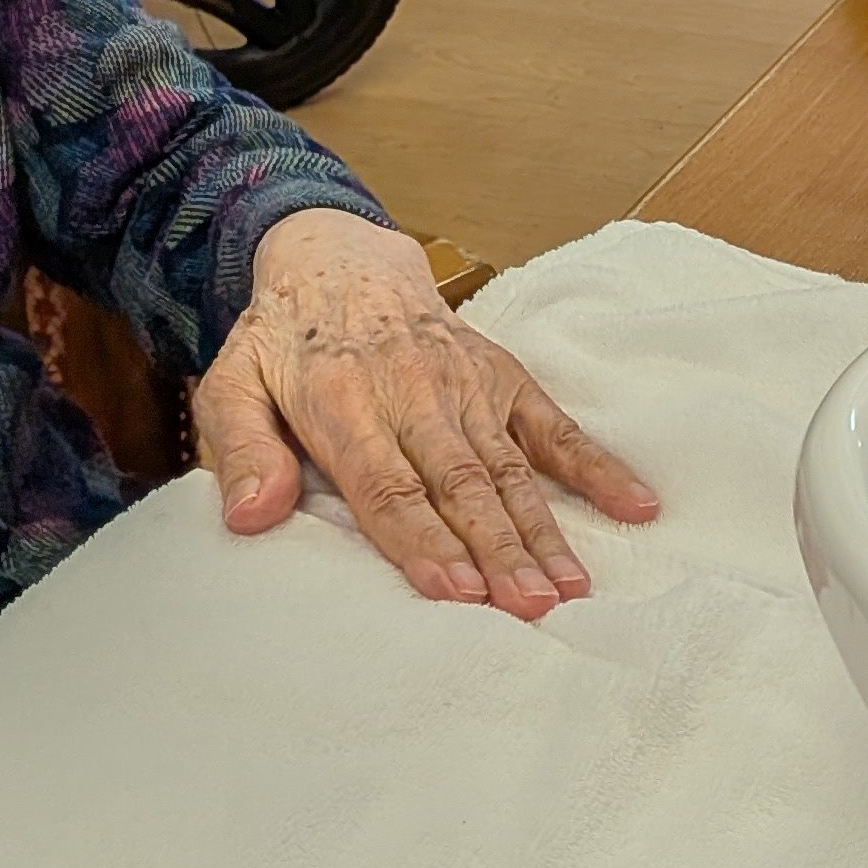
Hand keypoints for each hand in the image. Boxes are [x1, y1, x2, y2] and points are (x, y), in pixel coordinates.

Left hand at [197, 207, 659, 617]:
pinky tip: (636, 504)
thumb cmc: (282, 342)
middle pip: (461, 483)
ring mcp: (466, 384)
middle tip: (529, 606)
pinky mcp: (502, 378)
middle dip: (497, 548)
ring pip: (508, 467)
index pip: (389, 484)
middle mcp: (415, 393)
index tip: (455, 591)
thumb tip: (251, 517)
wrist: (339, 261)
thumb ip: (239, 450)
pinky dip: (597, 465)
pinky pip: (554, 426)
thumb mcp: (231, 383)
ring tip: (571, 585)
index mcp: (344, 401)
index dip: (423, 540)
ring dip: (542, 529)